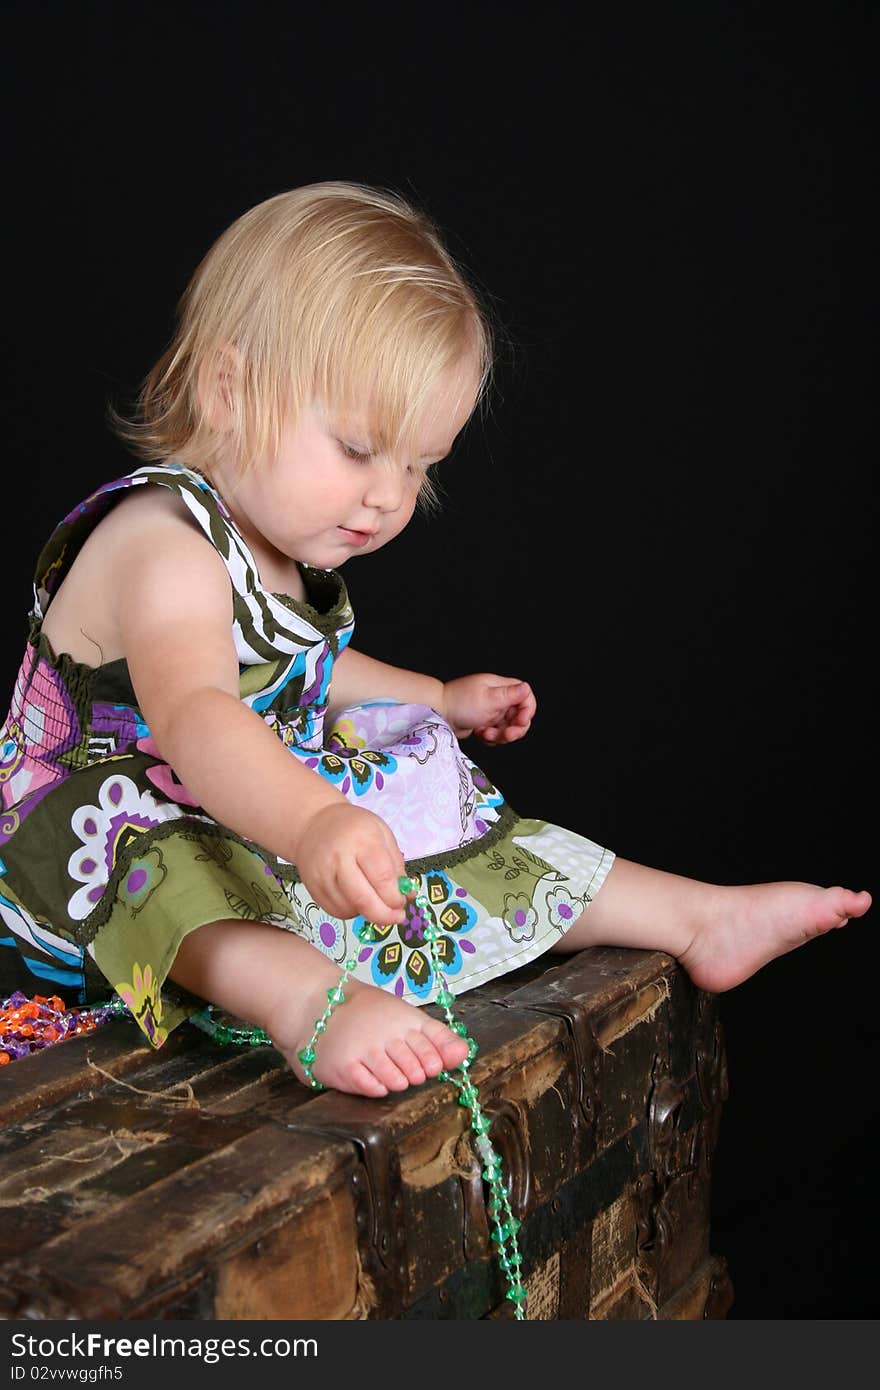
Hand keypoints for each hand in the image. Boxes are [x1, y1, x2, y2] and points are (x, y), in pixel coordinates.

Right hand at [294, 802, 407, 925]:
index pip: (383, 879)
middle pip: (363, 900)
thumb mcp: (382, 833)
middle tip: (396, 916)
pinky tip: (357, 899)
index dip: (396, 897)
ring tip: (374, 899)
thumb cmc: (352, 826)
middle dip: (384, 915)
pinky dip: (351, 911)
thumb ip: (396, 865)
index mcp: (362, 841)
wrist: (313, 824)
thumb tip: (406, 894)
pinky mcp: (312, 888)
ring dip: (367, 913)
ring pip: (349, 909)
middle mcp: (339, 859)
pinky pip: (335, 911)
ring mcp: (322, 875)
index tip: (402, 901)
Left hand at [443, 674, 536, 744]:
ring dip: (500, 735)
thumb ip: (510, 695)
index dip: (527, 712)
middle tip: (505, 735)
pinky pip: (497, 734)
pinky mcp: (485, 723)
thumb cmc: (460, 703)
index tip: (519, 722)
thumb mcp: (488, 699)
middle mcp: (499, 699)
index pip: (526, 698)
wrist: (437, 714)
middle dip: (514, 729)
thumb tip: (527, 687)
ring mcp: (492, 712)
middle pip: (519, 716)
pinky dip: (491, 738)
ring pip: (509, 728)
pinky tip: (479, 734)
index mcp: (501, 688)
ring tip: (485, 734)